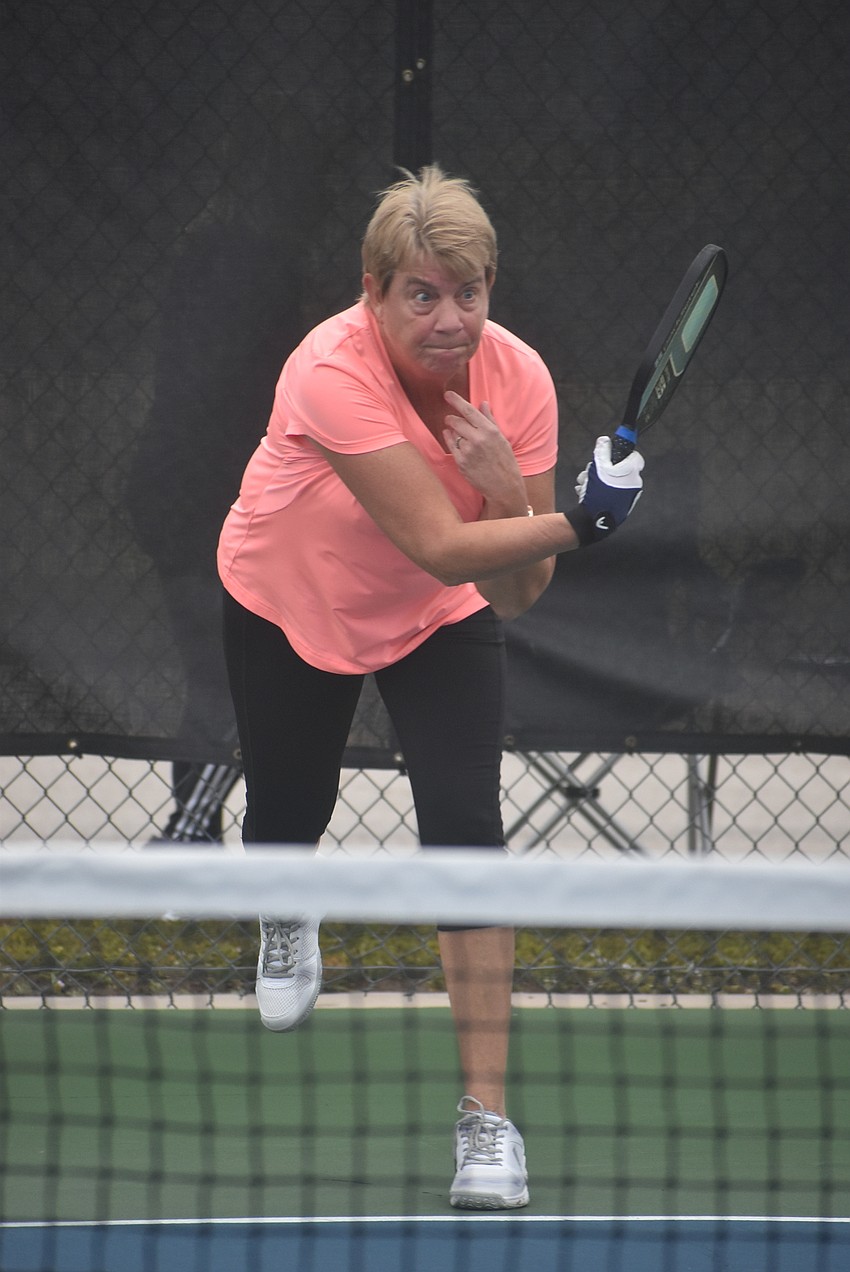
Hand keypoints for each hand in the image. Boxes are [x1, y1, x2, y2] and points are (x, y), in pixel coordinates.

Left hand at [443, 392, 527, 513]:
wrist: (504, 486)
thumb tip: (483, 403)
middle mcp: (478, 439)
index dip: (456, 401)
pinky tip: (450, 437)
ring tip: (458, 434)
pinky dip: (449, 439)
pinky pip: (450, 445)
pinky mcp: (461, 462)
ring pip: (453, 434)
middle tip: (450, 418)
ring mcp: (468, 451)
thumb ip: (489, 420)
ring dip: (453, 431)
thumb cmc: (504, 461)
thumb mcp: (500, 438)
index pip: (469, 411)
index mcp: (489, 431)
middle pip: (457, 421)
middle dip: (451, 418)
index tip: (447, 394)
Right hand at [567, 435, 643, 545]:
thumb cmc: (597, 493)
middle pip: (619, 468)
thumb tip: (605, 440)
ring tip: (585, 485)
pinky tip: (587, 494)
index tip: (609, 454)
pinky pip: (611, 493)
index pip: (633, 455)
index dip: (619, 453)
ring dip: (597, 480)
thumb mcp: (597, 467)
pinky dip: (600, 492)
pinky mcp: (622, 506)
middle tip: (591, 471)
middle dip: (602, 468)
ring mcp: (629, 497)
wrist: (594, 521)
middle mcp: (634, 484)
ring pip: (612, 481)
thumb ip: (602, 451)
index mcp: (632, 472)